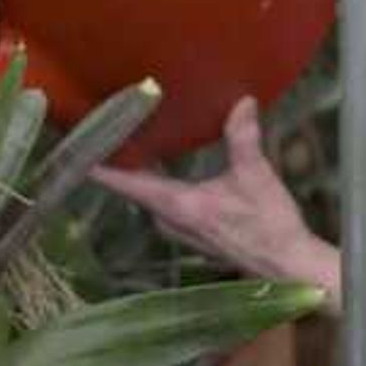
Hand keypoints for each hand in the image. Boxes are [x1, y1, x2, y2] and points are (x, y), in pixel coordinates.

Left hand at [90, 98, 337, 297]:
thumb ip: (244, 138)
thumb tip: (242, 101)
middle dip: (120, 163)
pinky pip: (163, 205)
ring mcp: (182, 231)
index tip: (78, 151)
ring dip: (139, 175)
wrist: (286, 264)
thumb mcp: (257, 176)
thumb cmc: (269, 224)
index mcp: (180, 205)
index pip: (129, 184)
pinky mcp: (194, 234)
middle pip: (134, 189)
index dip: (102, 168)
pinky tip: (166, 168)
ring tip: (132, 144)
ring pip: (149, 198)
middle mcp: (171, 221)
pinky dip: (157, 185)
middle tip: (108, 133)